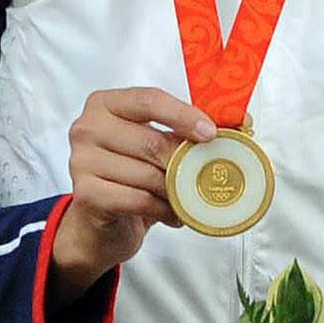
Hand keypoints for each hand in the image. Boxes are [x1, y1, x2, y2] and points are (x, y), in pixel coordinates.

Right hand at [47, 87, 213, 304]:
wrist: (99, 222)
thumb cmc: (133, 175)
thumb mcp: (158, 146)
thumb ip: (191, 130)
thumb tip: (242, 121)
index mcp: (105, 104)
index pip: (149, 100)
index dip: (183, 115)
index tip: (211, 132)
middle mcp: (87, 128)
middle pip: (151, 140)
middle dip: (185, 161)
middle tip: (207, 172)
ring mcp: (81, 161)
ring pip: (147, 174)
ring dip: (176, 190)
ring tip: (189, 197)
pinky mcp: (86, 194)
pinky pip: (138, 199)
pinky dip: (163, 209)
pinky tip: (172, 213)